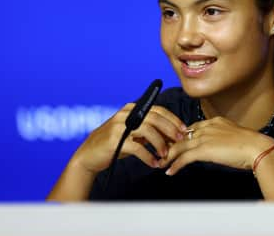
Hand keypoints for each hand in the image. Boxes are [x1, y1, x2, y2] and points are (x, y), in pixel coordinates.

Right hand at [72, 103, 187, 173]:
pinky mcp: (114, 140)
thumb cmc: (116, 144)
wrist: (89, 156)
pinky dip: (148, 156)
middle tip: (180, 140)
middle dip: (170, 129)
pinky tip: (154, 163)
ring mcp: (119, 126)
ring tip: (165, 154)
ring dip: (160, 143)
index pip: (157, 110)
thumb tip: (173, 136)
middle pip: (155, 118)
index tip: (184, 129)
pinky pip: (137, 147)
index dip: (173, 119)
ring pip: (148, 131)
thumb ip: (150, 132)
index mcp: (132, 109)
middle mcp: (125, 114)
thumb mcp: (134, 134)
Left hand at [162, 116, 273, 175]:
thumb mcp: (236, 137)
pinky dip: (175, 165)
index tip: (177, 142)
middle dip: (171, 144)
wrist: (257, 148)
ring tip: (161, 163)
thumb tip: (223, 147)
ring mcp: (205, 137)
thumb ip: (225, 139)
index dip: (183, 135)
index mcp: (216, 121)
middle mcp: (208, 127)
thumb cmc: (252, 145)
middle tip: (163, 152)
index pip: (194, 127)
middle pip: (183, 135)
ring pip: (180, 146)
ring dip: (169, 156)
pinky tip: (170, 171)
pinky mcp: (204, 149)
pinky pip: (184, 158)